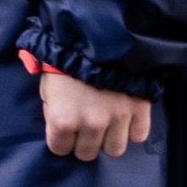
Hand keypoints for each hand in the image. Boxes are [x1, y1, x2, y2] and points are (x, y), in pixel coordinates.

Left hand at [38, 67, 153, 162]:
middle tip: (84, 125)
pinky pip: (138, 136)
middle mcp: (91, 124)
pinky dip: (132, 129)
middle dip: (83, 141)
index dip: (60, 138)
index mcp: (63, 119)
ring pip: (114, 149)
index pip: (60, 149)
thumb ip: (52, 110)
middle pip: (87, 154)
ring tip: (106, 123)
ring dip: (108, 139)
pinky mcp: (139, 109)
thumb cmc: (66, 57)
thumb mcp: (47, 85)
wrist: (99, 32)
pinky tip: (125, 117)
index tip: (64, 126)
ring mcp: (118, 118)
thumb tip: (59, 123)